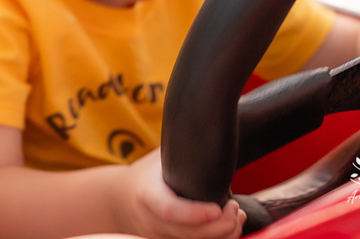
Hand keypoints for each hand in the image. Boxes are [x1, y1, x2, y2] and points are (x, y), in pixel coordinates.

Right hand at [120, 150, 244, 238]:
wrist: (121, 197)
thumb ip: (184, 154)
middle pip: (189, 233)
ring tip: (238, 216)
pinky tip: (230, 228)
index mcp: (147, 194)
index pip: (168, 209)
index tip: (218, 208)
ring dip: (224, 235)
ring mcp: (158, 236)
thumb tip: (215, 130)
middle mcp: (151, 220)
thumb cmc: (150, 173)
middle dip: (220, 226)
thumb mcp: (161, 158)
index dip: (194, 213)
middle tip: (236, 210)